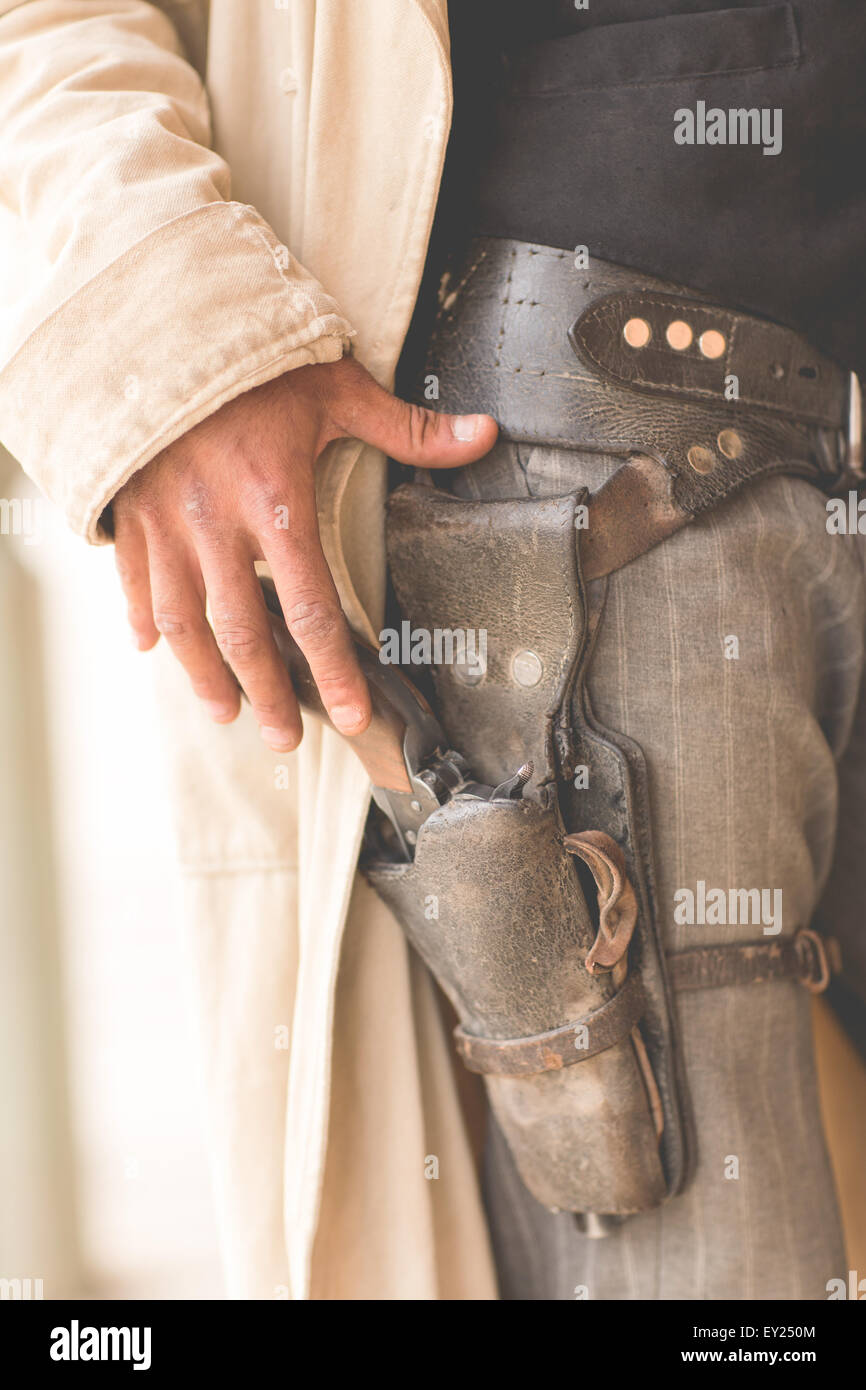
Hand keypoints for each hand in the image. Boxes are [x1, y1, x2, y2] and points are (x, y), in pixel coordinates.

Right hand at [112, 355, 497, 750]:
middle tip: (285, 740)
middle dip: (268, 696)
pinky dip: (143, 620)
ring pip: (183, 622)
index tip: (354, 715)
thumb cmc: (256, 359)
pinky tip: (153, 650)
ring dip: (205, 676)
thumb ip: (407, 426)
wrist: (161, 322)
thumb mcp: (335, 386)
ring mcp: (167, 524)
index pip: (312, 607)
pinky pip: (134, 581)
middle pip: (245, 634)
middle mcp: (218, 524)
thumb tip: (484, 435)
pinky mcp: (132, 513)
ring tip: (227, 713)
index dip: (333, 670)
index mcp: (276, 500)